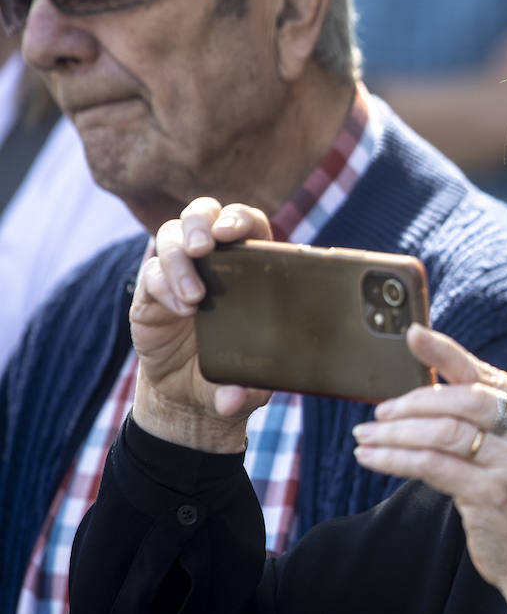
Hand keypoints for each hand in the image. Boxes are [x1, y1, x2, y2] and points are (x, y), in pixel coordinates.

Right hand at [130, 197, 273, 451]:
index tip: (232, 233)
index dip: (240, 219)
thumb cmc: (233, 375)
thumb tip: (232, 399)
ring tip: (194, 296)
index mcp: (249, 267)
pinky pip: (150, 273)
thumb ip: (244, 389)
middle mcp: (212, 261)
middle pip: (202, 213)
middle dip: (201, 222)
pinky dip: (164, 285)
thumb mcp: (248, 383)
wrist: (190, 397)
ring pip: (171, 236)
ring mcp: (178, 272)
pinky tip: (180, 308)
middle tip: (205, 248)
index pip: (247, 224)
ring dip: (179, 259)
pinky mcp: (150, 292)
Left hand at [352, 326, 506, 613]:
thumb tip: (433, 393)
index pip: (488, 375)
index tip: (413, 335)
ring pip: (443, 431)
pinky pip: (431, 465)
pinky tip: (372, 459)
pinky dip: (394, 459)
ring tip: (365, 438)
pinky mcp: (492, 494)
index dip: (446, 353)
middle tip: (379, 413)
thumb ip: (494, 422)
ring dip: (395, 433)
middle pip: (464, 398)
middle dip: (414, 402)